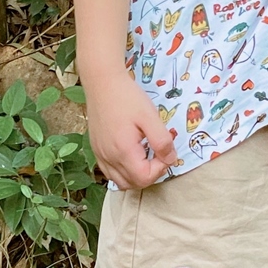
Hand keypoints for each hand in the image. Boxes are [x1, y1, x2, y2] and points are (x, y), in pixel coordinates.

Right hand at [84, 71, 177, 188]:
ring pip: (120, 182)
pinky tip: (132, 155)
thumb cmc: (128, 97)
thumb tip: (170, 159)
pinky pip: (110, 173)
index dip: (160, 169)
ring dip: (137, 176)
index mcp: (123, 151)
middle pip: (132, 184)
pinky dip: (123, 172)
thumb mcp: (150, 117)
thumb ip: (162, 141)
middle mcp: (108, 158)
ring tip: (146, 157)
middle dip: (150, 174)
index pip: (144, 178)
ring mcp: (100, 155)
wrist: (102, 83)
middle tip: (159, 155)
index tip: (165, 152)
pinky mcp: (96, 150)